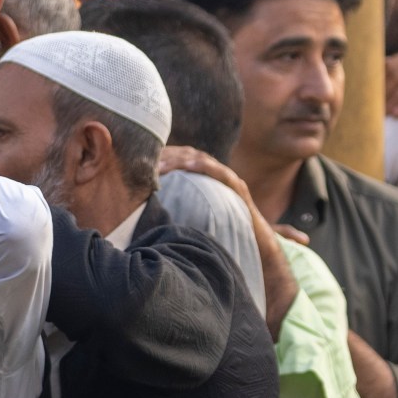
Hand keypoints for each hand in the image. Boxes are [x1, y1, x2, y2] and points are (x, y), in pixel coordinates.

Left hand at [159, 146, 299, 333]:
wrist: (256, 242)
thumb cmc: (223, 233)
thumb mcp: (194, 220)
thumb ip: (178, 212)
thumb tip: (146, 220)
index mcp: (204, 180)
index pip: (181, 160)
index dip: (163, 157)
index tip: (142, 160)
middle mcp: (216, 176)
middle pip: (188, 156)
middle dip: (167, 155)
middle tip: (146, 159)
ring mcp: (228, 180)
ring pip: (201, 160)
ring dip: (180, 159)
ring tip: (160, 164)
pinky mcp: (238, 188)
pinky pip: (221, 173)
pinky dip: (204, 166)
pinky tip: (188, 165)